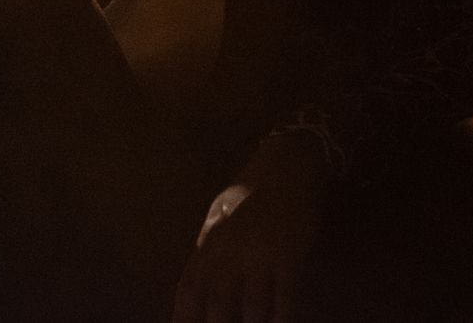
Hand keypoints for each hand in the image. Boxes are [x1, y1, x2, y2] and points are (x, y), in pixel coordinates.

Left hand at [171, 136, 331, 322]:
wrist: (286, 165)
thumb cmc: (249, 191)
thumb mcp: (219, 217)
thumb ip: (207, 252)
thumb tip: (197, 289)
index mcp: (209, 243)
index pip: (189, 290)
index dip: (184, 317)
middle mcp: (230, 253)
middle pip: (218, 307)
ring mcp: (260, 255)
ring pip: (253, 309)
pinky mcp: (288, 256)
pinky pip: (284, 298)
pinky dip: (281, 317)